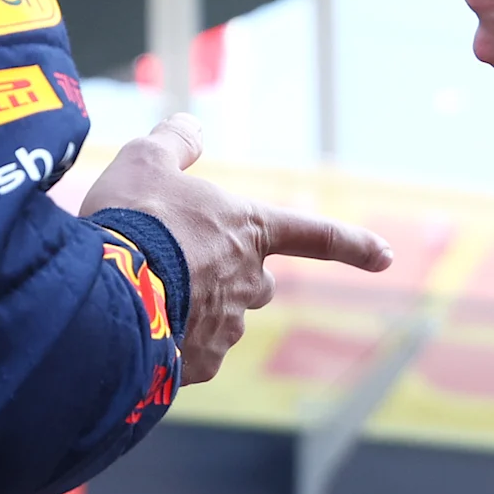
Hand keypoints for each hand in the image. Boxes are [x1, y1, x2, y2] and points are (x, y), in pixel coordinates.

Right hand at [83, 114, 389, 381]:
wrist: (107, 290)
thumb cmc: (132, 220)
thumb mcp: (147, 161)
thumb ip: (174, 143)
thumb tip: (191, 127)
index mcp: (249, 230)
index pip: (315, 236)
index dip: (352, 245)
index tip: (386, 257)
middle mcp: (250, 282)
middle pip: (258, 284)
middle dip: (231, 279)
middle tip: (181, 267)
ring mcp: (228, 328)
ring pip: (220, 321)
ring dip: (191, 312)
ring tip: (143, 295)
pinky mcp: (200, 365)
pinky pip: (189, 355)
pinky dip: (168, 345)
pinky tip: (137, 329)